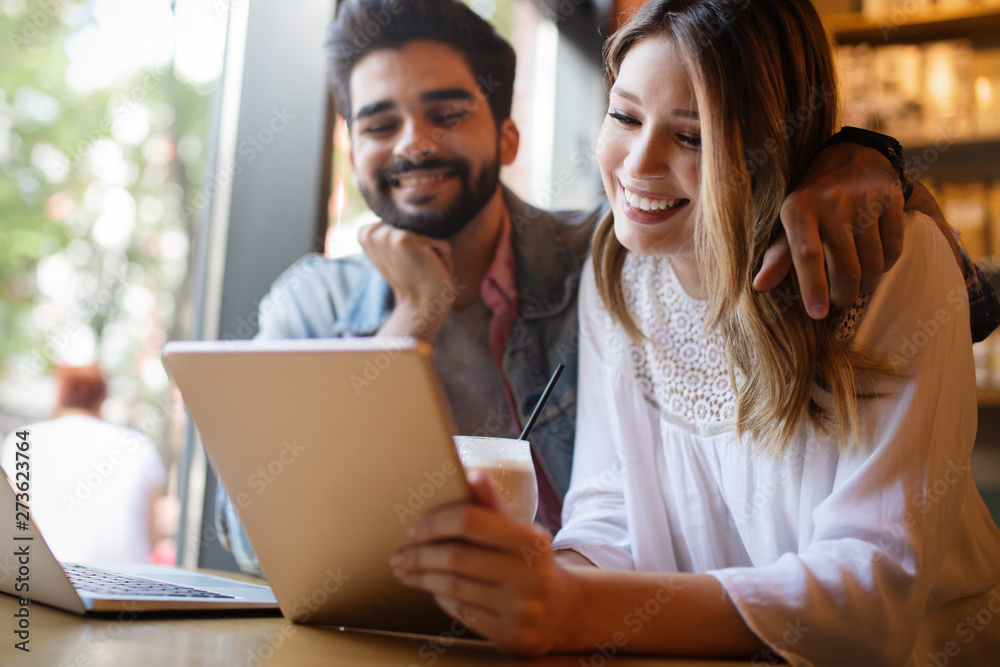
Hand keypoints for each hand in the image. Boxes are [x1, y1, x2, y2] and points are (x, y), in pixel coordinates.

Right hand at [358, 222, 457, 341]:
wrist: (422, 307)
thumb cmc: (417, 279)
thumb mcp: (400, 251)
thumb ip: (398, 230)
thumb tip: (413, 212)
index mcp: (366, 233)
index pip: (404, 220)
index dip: (413, 240)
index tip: (406, 262)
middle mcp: (372, 232)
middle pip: (415, 222)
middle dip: (423, 241)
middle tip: (416, 266)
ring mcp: (386, 235)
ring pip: (426, 228)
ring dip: (433, 246)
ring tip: (424, 266)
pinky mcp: (403, 239)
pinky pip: (438, 237)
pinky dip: (443, 251)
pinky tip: (431, 268)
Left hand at [390, 472, 577, 655]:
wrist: (563, 610)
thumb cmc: (530, 562)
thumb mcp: (520, 532)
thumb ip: (493, 506)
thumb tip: (472, 475)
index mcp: (531, 539)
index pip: (472, 521)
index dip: (437, 522)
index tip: (414, 528)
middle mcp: (531, 575)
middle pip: (457, 558)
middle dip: (420, 555)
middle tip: (399, 556)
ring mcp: (522, 608)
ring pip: (454, 588)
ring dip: (423, 577)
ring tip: (406, 571)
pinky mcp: (511, 635)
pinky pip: (462, 612)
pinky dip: (441, 597)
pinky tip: (433, 589)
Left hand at [754, 143, 904, 318]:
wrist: (851, 156)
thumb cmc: (812, 200)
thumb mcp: (788, 221)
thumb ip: (778, 255)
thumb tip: (760, 286)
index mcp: (798, 208)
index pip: (806, 255)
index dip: (813, 288)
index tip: (817, 314)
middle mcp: (831, 201)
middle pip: (845, 267)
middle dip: (844, 295)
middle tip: (841, 301)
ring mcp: (865, 198)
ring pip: (873, 262)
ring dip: (867, 285)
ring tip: (857, 287)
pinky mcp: (892, 197)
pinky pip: (894, 248)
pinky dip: (886, 265)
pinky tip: (875, 264)